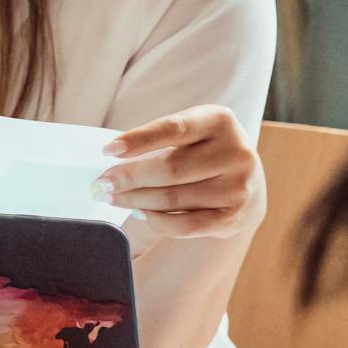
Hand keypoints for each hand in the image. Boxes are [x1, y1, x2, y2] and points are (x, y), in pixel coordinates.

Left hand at [94, 105, 264, 237]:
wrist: (246, 182)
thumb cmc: (203, 151)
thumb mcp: (190, 132)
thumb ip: (158, 139)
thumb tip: (111, 161)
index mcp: (219, 121)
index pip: (173, 128)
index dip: (138, 140)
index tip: (107, 151)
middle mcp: (235, 152)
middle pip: (169, 169)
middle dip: (128, 178)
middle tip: (101, 184)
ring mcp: (238, 187)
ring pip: (172, 199)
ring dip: (135, 201)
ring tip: (113, 198)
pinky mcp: (234, 217)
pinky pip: (184, 226)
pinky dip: (156, 221)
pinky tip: (140, 212)